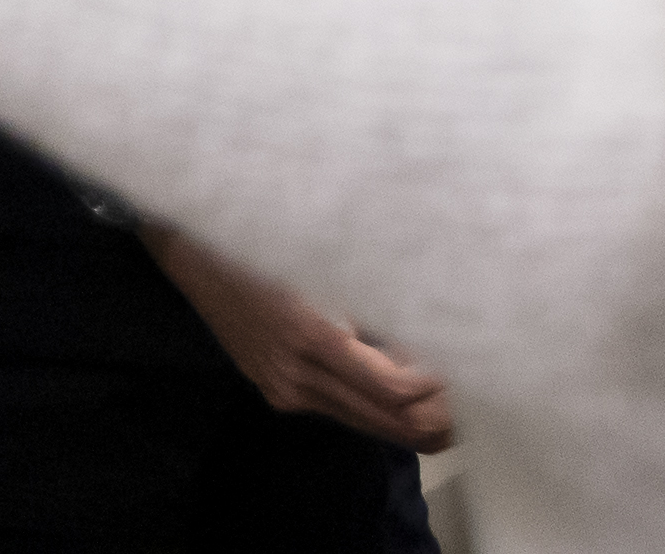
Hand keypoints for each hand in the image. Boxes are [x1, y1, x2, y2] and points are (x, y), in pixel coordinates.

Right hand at [145, 226, 454, 452]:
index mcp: (313, 335)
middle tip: (473, 397)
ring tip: (443, 393)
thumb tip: (436, 341)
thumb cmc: (264, 238)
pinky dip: (375, 405)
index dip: (438, 392)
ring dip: (411, 417)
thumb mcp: (328, 262)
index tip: (468, 371)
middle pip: (389, 424)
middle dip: (436, 418)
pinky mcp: (277, 391)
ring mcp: (284, 389)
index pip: (396, 392)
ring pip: (370, 426)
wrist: (191, 250)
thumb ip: (377, 305)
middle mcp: (297, 376)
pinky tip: (391, 379)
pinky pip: (342, 411)